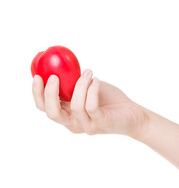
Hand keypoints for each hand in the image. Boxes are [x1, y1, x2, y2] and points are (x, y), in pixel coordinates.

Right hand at [32, 69, 146, 136]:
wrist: (132, 114)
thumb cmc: (109, 99)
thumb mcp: (87, 87)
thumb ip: (73, 81)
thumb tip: (59, 62)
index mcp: (66, 113)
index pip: (44, 107)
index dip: (37, 93)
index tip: (38, 75)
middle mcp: (73, 123)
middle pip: (52, 113)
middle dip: (50, 94)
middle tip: (55, 77)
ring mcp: (87, 125)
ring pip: (75, 107)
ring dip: (80, 85)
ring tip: (89, 72)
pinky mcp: (101, 123)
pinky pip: (91, 107)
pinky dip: (92, 91)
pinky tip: (96, 80)